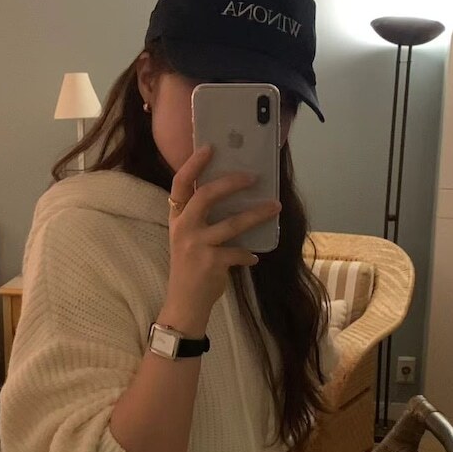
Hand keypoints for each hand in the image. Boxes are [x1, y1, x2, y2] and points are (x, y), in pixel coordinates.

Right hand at [160, 145, 280, 334]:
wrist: (184, 303)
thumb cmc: (190, 268)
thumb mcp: (188, 239)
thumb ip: (201, 220)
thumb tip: (234, 198)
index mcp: (177, 219)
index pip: (179, 185)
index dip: (193, 165)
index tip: (210, 147)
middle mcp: (183, 229)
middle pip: (205, 196)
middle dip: (231, 183)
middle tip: (253, 176)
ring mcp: (196, 246)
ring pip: (231, 224)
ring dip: (256, 214)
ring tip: (275, 206)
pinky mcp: (211, 263)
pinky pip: (238, 252)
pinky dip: (248, 254)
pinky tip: (254, 258)